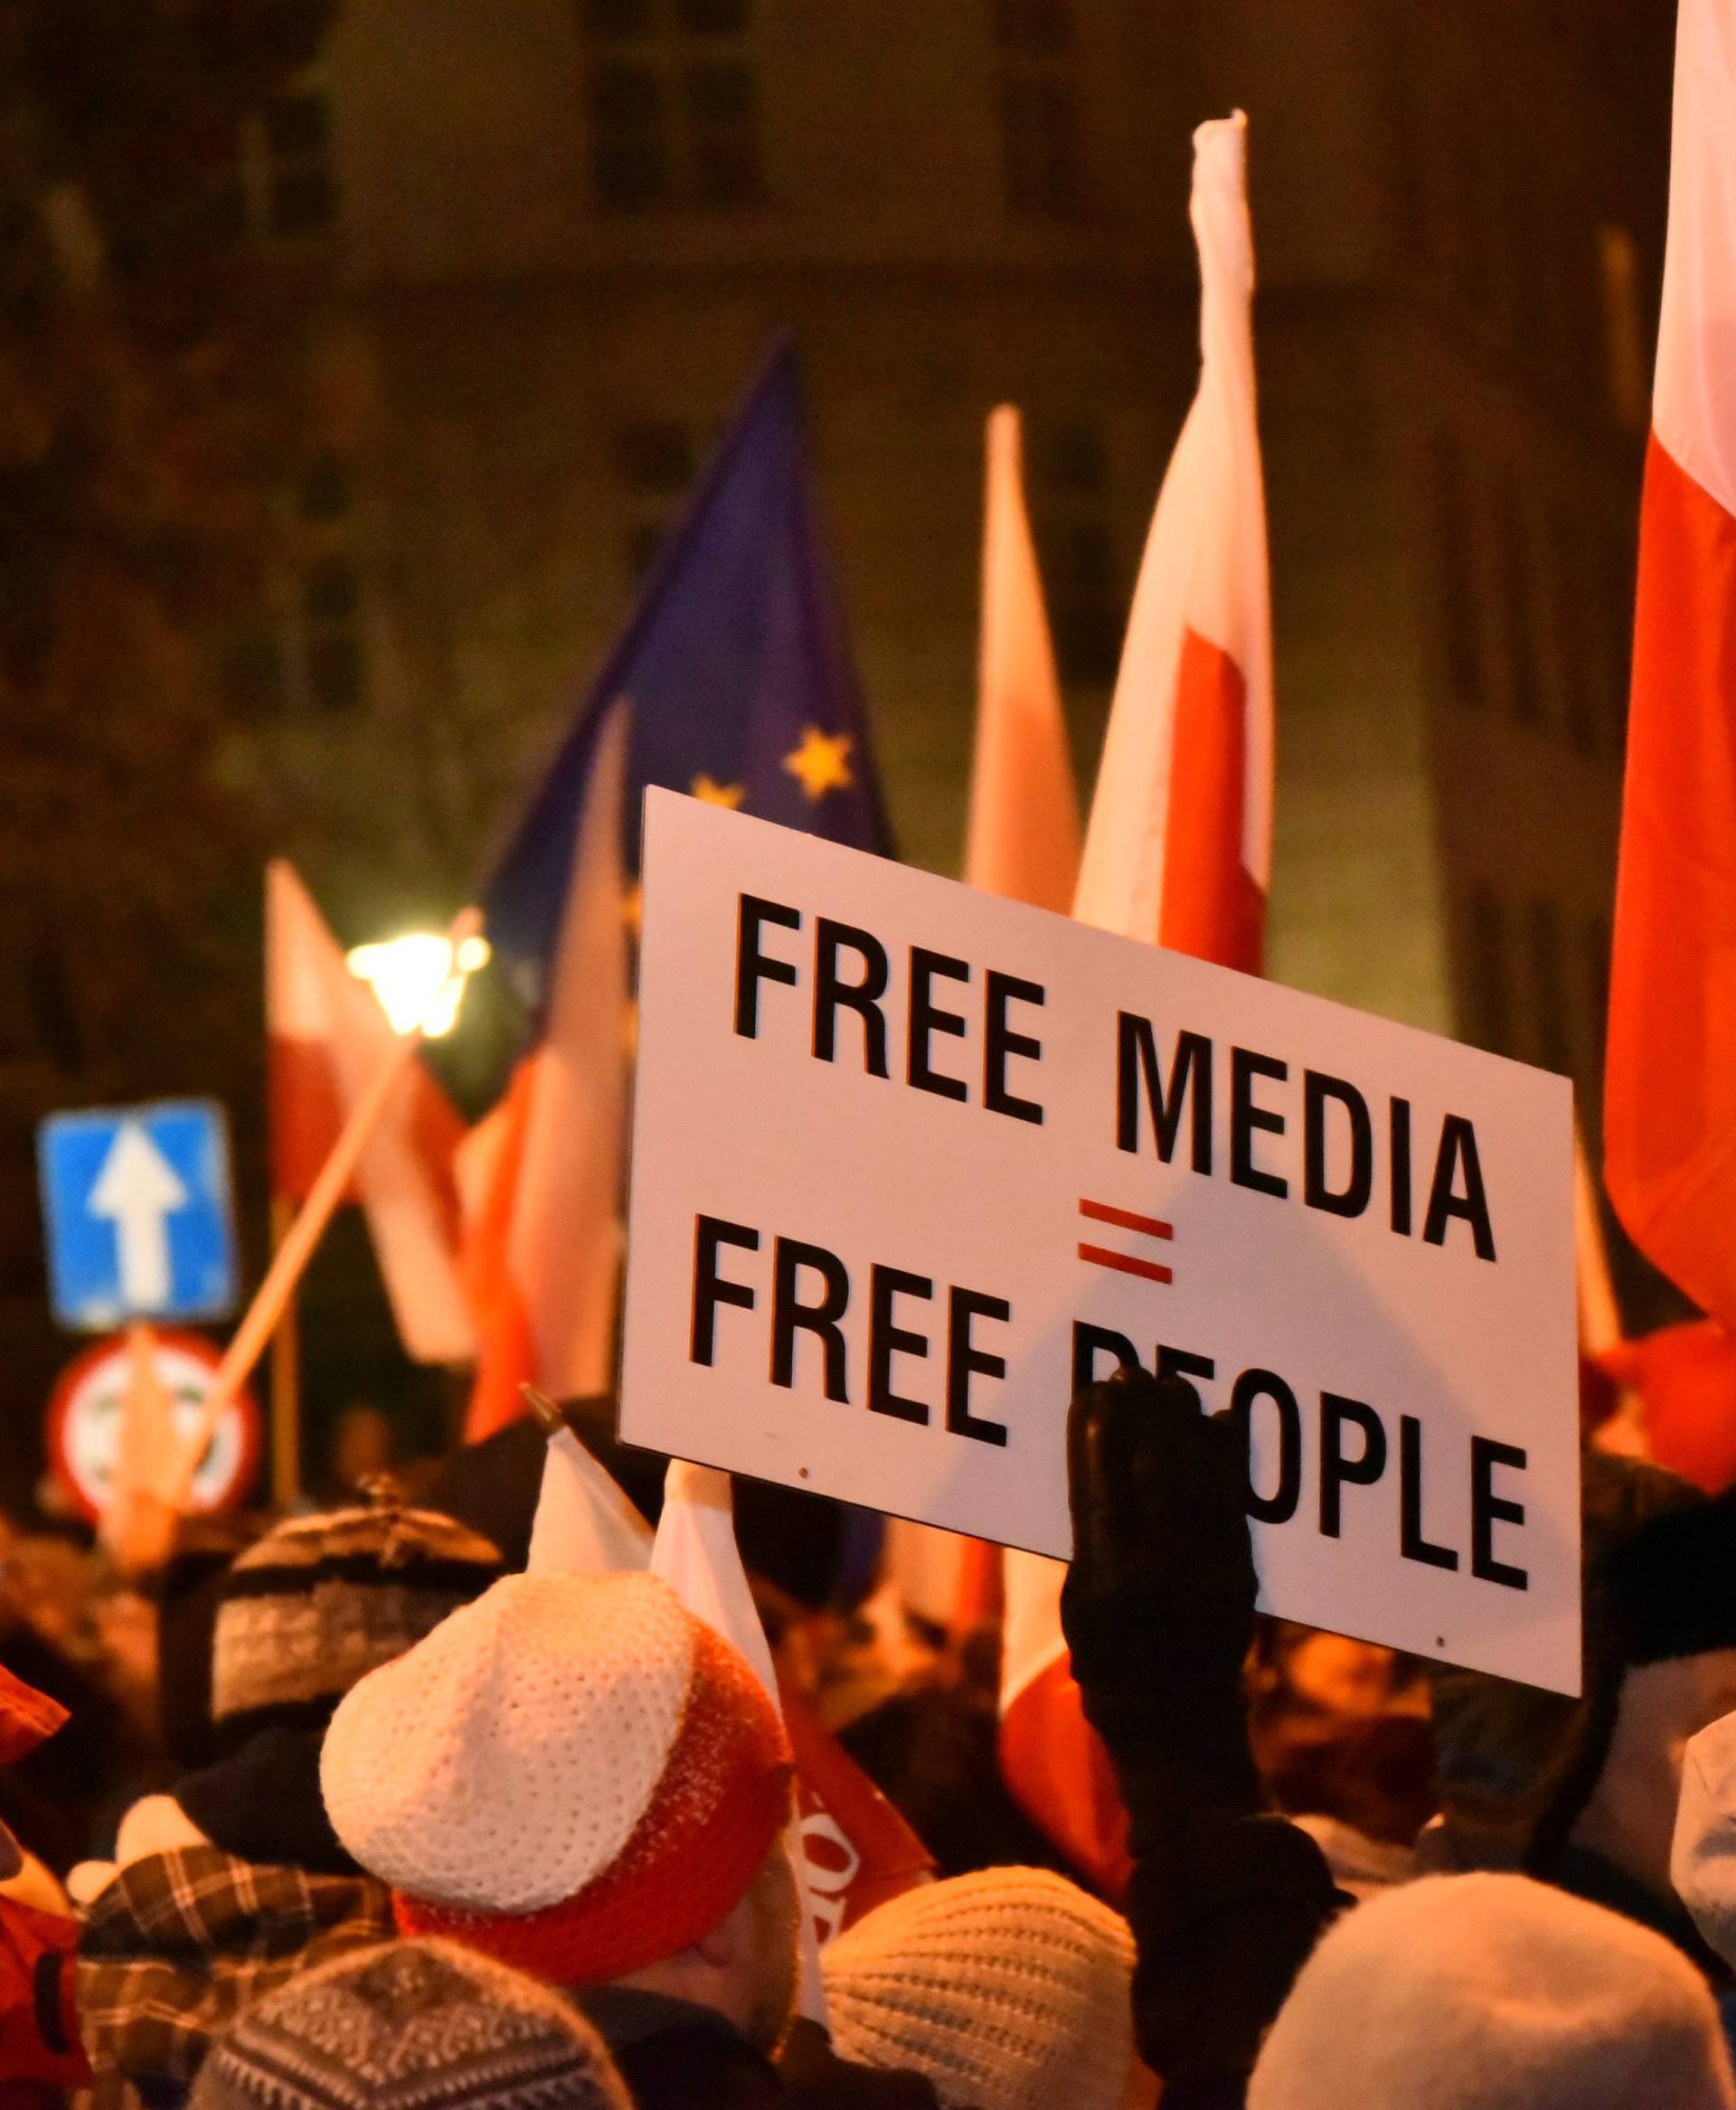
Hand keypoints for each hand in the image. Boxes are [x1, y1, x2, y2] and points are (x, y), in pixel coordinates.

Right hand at [1061, 1365, 1258, 1781]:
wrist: (1177, 1724)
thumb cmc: (1111, 1666)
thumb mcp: (1079, 1609)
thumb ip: (1086, 1545)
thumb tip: (1096, 1470)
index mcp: (1104, 1582)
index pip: (1098, 1488)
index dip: (1096, 1435)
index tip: (1094, 1392)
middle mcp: (1155, 1572)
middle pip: (1150, 1472)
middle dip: (1142, 1416)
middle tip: (1134, 1372)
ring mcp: (1202, 1571)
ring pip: (1195, 1479)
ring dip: (1185, 1426)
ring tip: (1175, 1384)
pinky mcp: (1239, 1573)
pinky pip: (1234, 1501)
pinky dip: (1228, 1459)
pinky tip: (1222, 1423)